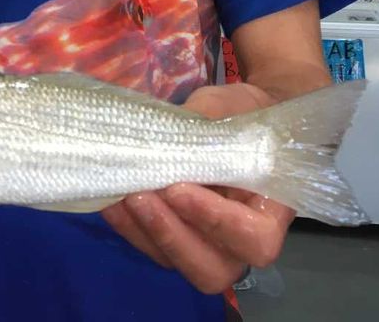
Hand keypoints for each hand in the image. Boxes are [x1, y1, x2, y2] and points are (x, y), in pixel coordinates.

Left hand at [102, 83, 294, 294]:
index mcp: (270, 212)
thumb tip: (174, 134)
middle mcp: (239, 241)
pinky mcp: (171, 236)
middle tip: (139, 196)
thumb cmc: (238, 114)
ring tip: (119, 194)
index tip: (178, 189)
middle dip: (171, 236)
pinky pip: (149, 245)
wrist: (228, 118)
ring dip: (143, 231)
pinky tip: (108, 199)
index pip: (255, 239)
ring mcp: (203, 243)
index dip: (217, 222)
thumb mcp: (230, 109)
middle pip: (212, 269)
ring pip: (174, 262)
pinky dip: (127, 225)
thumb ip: (209, 125)